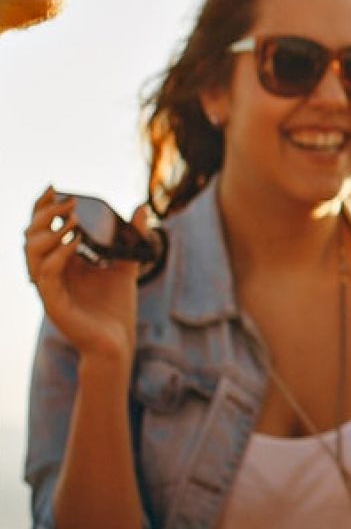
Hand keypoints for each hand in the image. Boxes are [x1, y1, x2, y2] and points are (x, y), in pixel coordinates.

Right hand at [24, 189, 140, 366]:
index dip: (42, 207)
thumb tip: (142, 207)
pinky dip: (58, 256)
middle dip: (45, 215)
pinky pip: (45, 275)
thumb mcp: (127, 264)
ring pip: (31, 254)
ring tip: (73, 220)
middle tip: (68, 202)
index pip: (42, 229)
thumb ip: (132, 237)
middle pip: (31, 236)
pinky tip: (75, 243)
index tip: (54, 186)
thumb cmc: (116, 306)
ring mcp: (49, 288)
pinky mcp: (53, 303)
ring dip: (49, 232)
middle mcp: (50, 272)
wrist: (117, 341)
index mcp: (61, 261)